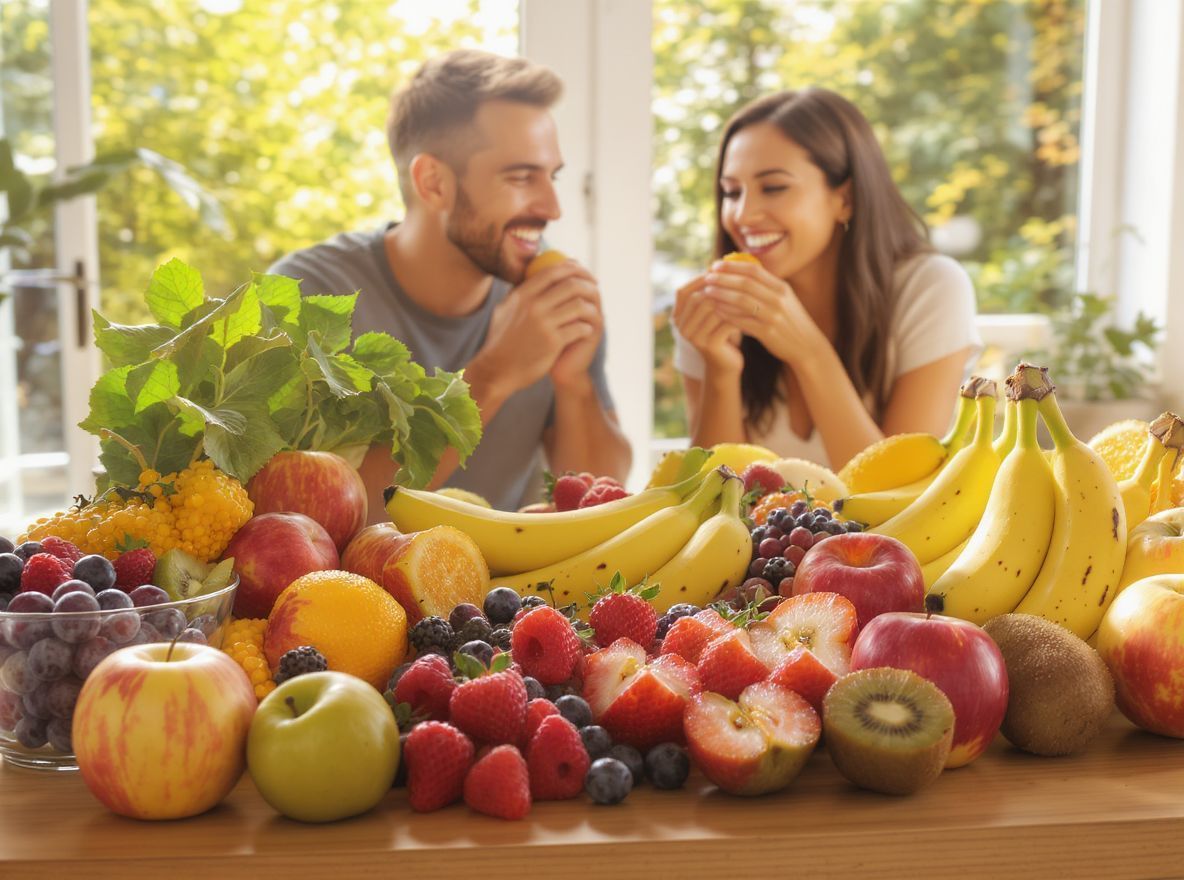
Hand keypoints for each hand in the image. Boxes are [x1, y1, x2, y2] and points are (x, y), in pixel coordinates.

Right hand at [472, 260, 600, 394]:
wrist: (498, 370)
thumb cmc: (502, 340)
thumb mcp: (504, 310)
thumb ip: (519, 292)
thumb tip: (533, 272)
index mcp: (522, 295)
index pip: (552, 272)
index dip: (572, 268)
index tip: (582, 271)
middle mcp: (533, 306)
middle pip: (570, 285)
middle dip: (588, 284)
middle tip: (595, 289)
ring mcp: (544, 324)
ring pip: (579, 306)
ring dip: (590, 307)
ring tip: (593, 312)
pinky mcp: (553, 342)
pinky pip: (579, 328)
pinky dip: (586, 327)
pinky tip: (586, 330)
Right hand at [673, 274, 742, 374]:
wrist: (725, 365)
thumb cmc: (721, 332)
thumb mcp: (714, 311)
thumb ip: (713, 292)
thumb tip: (723, 262)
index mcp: (678, 316)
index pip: (684, 291)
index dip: (701, 279)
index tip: (721, 270)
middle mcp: (681, 326)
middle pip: (697, 298)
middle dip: (718, 287)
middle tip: (737, 279)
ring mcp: (693, 337)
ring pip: (711, 309)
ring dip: (730, 298)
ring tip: (746, 291)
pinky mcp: (708, 346)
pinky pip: (724, 322)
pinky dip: (738, 313)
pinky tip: (751, 308)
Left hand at [699, 259, 825, 366]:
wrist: (807, 345)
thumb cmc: (790, 320)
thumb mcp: (783, 299)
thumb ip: (766, 285)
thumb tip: (741, 270)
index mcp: (781, 287)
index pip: (753, 270)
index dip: (732, 266)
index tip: (715, 265)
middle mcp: (778, 299)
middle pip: (745, 283)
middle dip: (723, 278)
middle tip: (706, 277)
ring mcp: (773, 315)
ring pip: (742, 301)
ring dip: (722, 295)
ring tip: (707, 293)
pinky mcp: (768, 332)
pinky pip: (743, 321)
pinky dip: (728, 315)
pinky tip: (716, 311)